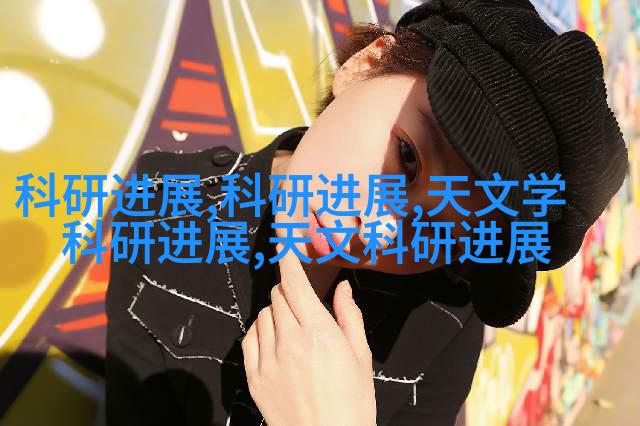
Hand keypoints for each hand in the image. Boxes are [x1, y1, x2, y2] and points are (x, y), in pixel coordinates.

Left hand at [241, 245, 375, 425]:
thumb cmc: (351, 404)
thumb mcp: (361, 357)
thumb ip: (350, 316)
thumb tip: (342, 288)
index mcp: (319, 332)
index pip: (295, 283)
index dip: (288, 259)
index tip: (285, 245)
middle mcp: (290, 340)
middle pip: (278, 295)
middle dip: (289, 291)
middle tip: (302, 303)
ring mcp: (268, 359)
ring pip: (263, 315)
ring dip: (276, 313)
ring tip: (293, 332)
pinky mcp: (254, 376)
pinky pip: (250, 338)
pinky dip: (261, 332)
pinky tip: (275, 342)